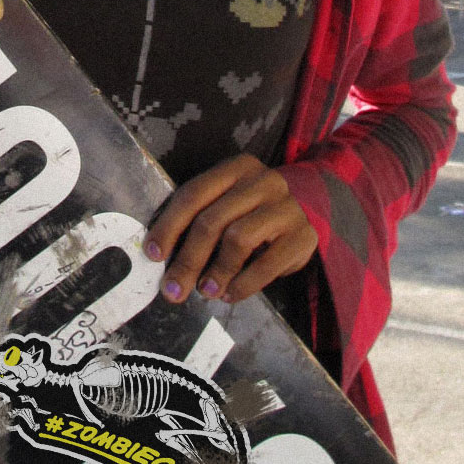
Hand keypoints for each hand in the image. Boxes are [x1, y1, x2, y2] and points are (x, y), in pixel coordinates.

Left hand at [144, 155, 317, 304]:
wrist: (310, 210)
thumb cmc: (253, 212)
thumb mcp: (227, 204)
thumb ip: (198, 220)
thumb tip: (161, 257)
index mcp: (236, 169)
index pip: (193, 194)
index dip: (169, 226)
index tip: (153, 254)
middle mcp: (262, 181)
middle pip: (212, 221)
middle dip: (188, 260)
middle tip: (173, 288)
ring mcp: (286, 207)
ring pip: (238, 240)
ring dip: (216, 272)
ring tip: (205, 291)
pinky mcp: (303, 235)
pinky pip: (267, 264)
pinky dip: (244, 284)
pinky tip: (230, 294)